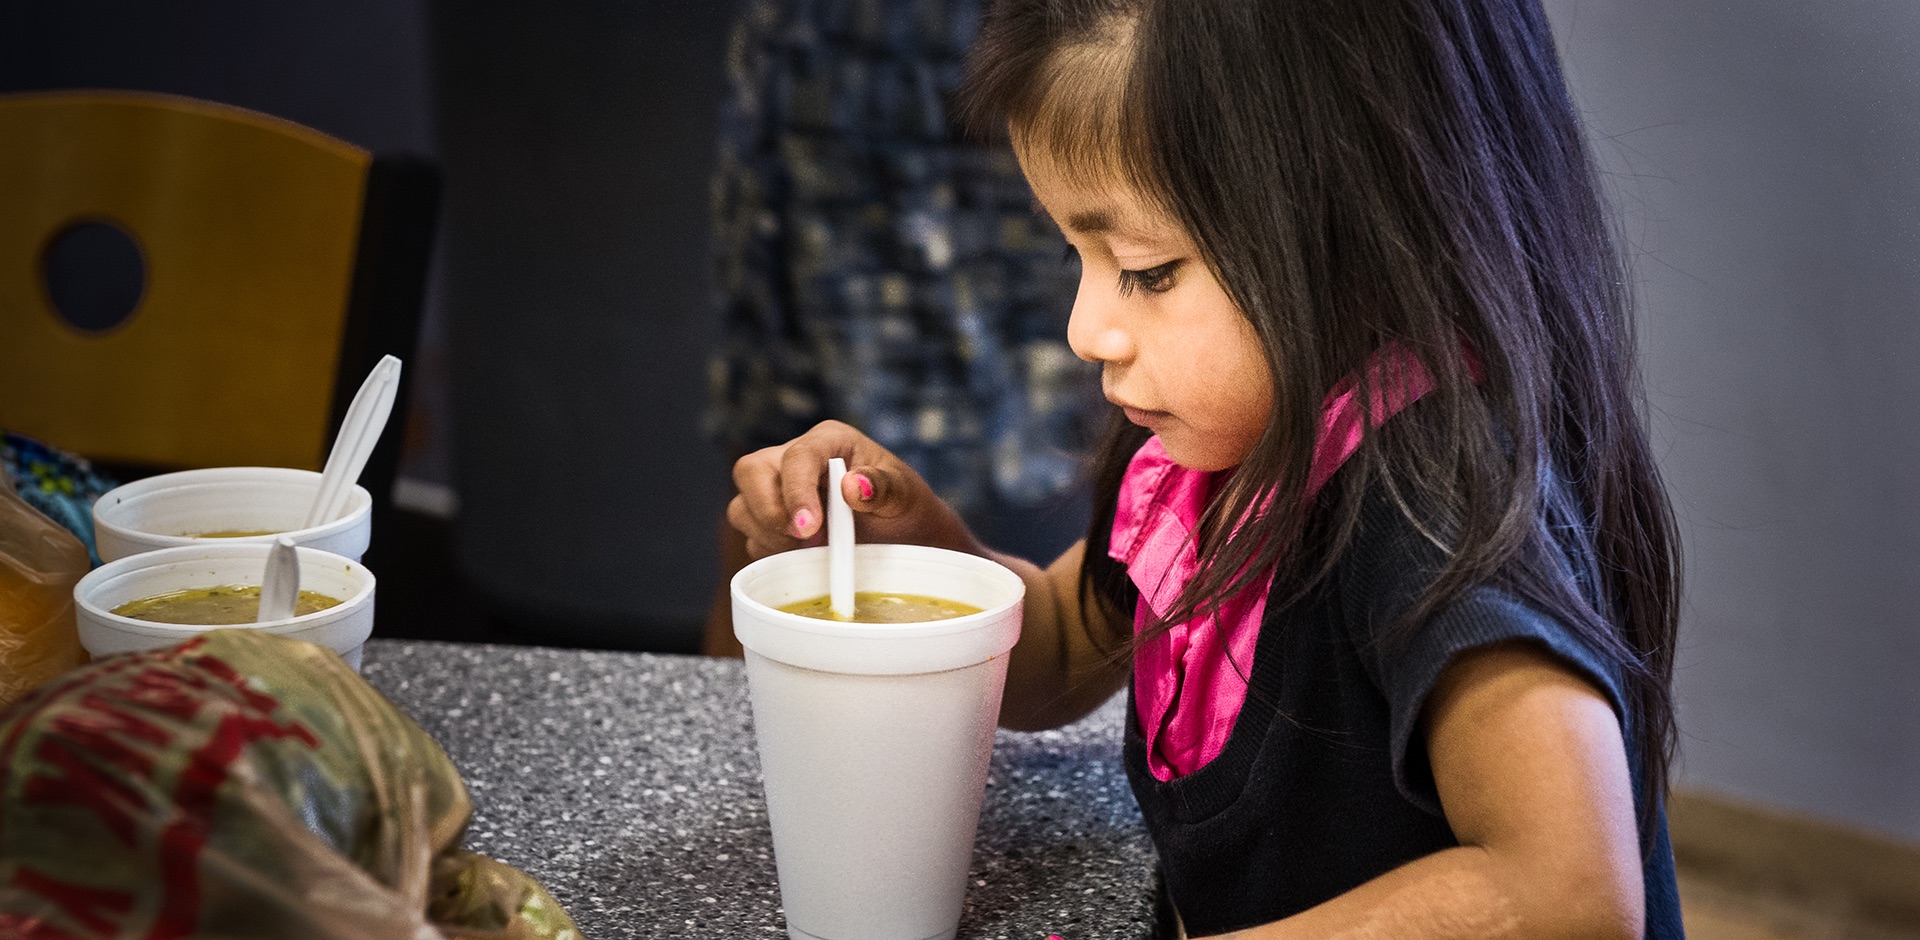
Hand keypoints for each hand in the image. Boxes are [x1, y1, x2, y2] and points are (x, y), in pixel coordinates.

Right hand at [726, 421, 980, 559]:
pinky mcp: (772, 526)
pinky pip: (753, 539)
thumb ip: (883, 486)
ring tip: (813, 551)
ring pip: (742, 507)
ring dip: (769, 536)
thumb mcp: (906, 495)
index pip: (797, 456)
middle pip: (750, 472)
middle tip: (803, 539)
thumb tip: (852, 487)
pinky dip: (772, 554)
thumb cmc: (906, 508)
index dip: (796, 490)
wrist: (905, 540)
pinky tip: (805, 560)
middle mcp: (794, 461)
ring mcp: (778, 493)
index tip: (810, 527)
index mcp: (828, 441)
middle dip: (768, 510)